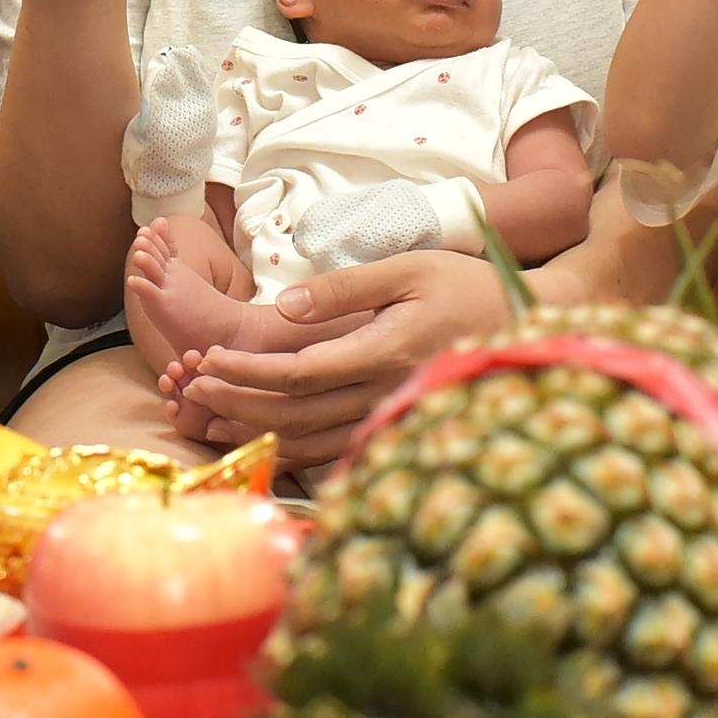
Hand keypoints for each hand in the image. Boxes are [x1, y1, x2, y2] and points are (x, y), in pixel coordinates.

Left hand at [172, 248, 514, 466]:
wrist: (526, 324)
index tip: (208, 360)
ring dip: (257, 432)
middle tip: (192, 390)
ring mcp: (393, 415)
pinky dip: (294, 450)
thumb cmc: (466, 286)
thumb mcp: (408, 268)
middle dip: (238, 404)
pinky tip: (264, 440)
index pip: (298, 373)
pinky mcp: (398, 425)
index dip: (247, 373)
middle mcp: (385, 392)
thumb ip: (345, 287)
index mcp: (384, 350)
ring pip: (312, 440)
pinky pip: (337, 449)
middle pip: (296, 414)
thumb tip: (286, 308)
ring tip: (212, 417)